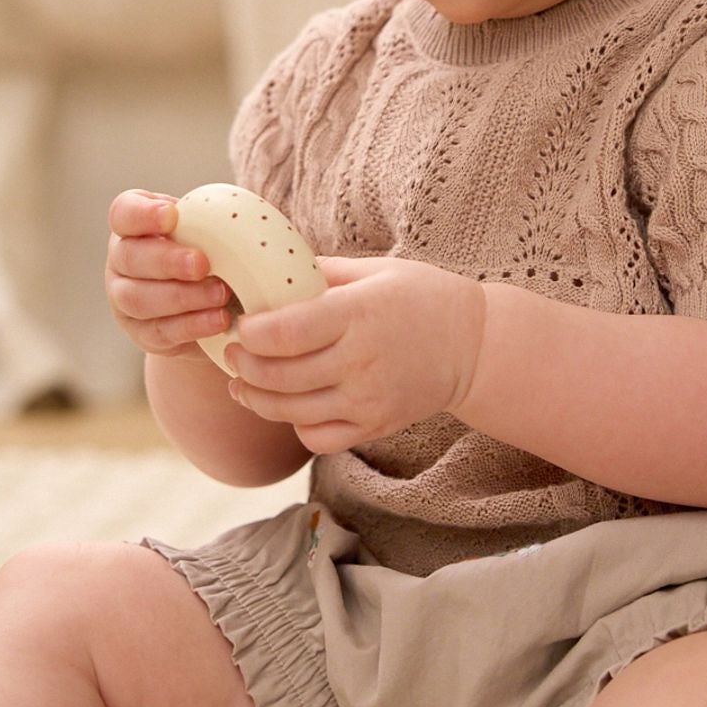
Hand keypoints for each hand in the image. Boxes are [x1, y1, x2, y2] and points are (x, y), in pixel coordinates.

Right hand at [104, 190, 235, 357]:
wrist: (214, 302)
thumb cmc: (214, 251)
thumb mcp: (211, 230)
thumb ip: (216, 220)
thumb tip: (250, 216)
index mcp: (134, 225)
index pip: (124, 212)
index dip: (142, 214)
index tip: (172, 215)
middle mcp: (122, 260)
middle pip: (129, 257)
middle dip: (167, 261)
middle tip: (202, 263)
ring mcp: (124, 300)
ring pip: (138, 299)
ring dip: (182, 297)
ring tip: (220, 294)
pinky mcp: (142, 334)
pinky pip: (161, 331)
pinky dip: (192, 325)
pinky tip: (218, 320)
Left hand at [221, 254, 486, 454]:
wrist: (475, 346)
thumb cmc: (421, 296)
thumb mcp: (375, 269)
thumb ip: (321, 272)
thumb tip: (267, 269)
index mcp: (359, 314)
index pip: (284, 333)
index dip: (248, 333)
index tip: (238, 323)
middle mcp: (362, 361)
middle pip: (279, 376)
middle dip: (243, 365)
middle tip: (231, 352)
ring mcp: (368, 400)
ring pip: (290, 411)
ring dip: (256, 398)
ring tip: (242, 382)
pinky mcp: (375, 426)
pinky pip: (318, 437)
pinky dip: (294, 425)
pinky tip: (287, 406)